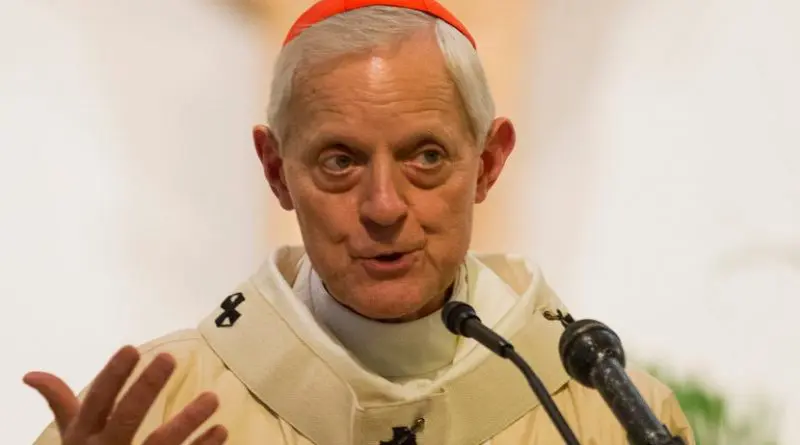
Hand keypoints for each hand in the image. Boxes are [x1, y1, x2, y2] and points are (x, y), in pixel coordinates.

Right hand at [24, 346, 226, 444]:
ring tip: (213, 397)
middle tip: (168, 358)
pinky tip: (221, 430)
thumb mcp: (72, 437)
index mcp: (85, 436)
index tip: (131, 349)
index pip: (96, 402)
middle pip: (126, 419)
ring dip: (187, 420)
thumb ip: (61, 403)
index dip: (112, 376)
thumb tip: (31, 374)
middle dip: (145, 388)